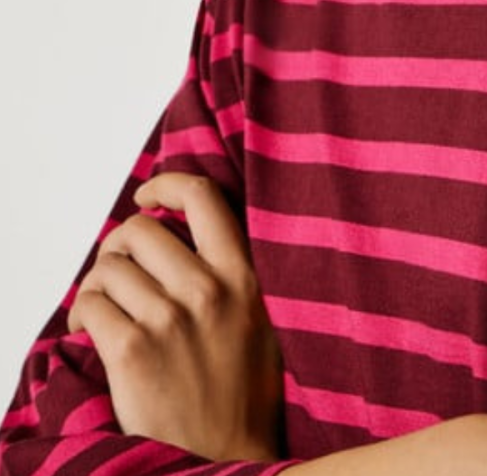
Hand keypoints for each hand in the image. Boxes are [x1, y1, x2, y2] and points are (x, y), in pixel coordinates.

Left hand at [67, 172, 282, 460]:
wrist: (226, 460)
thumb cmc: (242, 398)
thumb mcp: (260, 321)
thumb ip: (234, 275)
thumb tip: (189, 233)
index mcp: (244, 277)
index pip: (203, 196)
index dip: (167, 184)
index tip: (149, 195)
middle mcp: (207, 291)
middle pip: (142, 229)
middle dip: (120, 245)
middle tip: (119, 269)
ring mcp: (168, 320)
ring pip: (110, 267)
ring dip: (98, 284)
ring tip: (104, 308)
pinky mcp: (131, 352)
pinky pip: (90, 306)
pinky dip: (82, 314)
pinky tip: (91, 330)